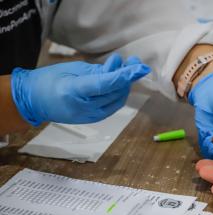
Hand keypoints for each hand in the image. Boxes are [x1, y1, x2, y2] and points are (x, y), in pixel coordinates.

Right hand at [11, 53, 149, 125]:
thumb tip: (119, 68)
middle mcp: (85, 107)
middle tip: (134, 60)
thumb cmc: (50, 79)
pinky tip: (119, 81)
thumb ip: (98, 70)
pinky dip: (119, 92)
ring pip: (118, 99)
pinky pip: (114, 105)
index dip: (125, 75)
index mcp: (74, 91)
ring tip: (127, 68)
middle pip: (116, 92)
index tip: (141, 67)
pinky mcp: (94, 119)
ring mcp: (90, 116)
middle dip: (128, 76)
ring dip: (126, 84)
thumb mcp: (73, 68)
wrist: (34, 101)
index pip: (106, 84)